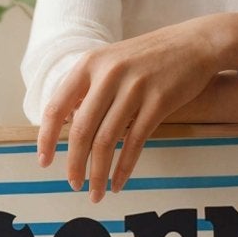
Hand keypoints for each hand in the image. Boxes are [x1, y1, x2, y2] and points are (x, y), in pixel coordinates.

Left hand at [37, 18, 227, 200]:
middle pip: (82, 130)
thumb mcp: (111, 62)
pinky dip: (124, 168)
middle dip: (75, 164)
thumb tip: (67, 124)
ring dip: (98, 173)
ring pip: (107, 141)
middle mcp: (108, 74)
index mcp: (89, 64)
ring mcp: (134, 88)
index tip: (44, 161)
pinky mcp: (158, 101)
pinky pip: (134, 142)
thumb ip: (89, 88)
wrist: (193, 44)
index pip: (57, 106)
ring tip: (96, 192)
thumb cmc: (150, 57)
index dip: (47, 138)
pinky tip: (119, 183)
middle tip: (73, 185)